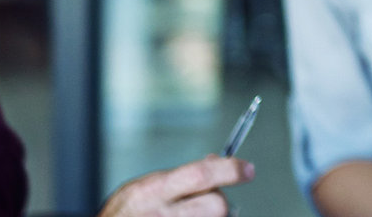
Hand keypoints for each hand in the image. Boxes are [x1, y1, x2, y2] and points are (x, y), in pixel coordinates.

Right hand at [98, 156, 253, 216]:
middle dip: (218, 201)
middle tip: (207, 201)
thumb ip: (179, 176)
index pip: (201, 174)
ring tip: (190, 213)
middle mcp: (162, 214)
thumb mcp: (145, 187)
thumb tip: (216, 161)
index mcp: (153, 191)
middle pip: (217, 205)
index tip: (247, 170)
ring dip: (211, 216)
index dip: (230, 170)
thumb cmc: (124, 215)